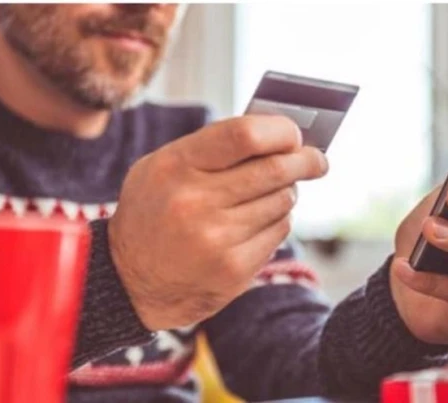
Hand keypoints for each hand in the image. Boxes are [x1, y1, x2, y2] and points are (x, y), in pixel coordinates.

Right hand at [109, 115, 327, 330]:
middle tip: (317, 159)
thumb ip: (211, 148)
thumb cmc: (154, 211)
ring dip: (285, 193)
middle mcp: (195, 202)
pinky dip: (276, 223)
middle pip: (275, 169)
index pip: (244, 135)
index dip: (280, 130)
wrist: (130, 281)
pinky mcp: (233, 269)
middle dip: (305, 160)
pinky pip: (278, 232)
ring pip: (282, 201)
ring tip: (270, 194)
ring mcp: (216, 239)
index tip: (295, 134)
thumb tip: (274, 131)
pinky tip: (255, 224)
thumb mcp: (162, 168)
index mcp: (176, 167)